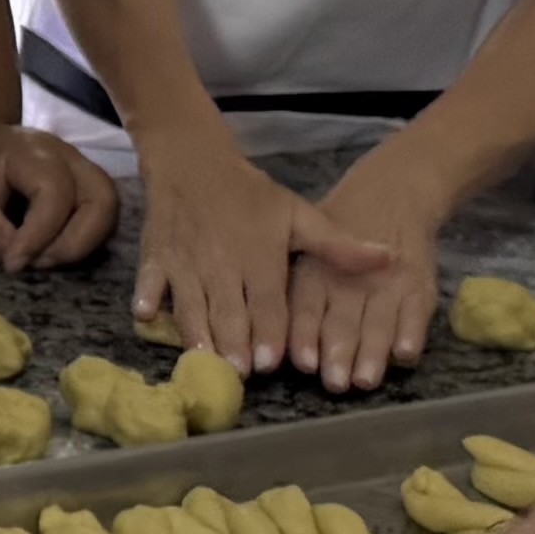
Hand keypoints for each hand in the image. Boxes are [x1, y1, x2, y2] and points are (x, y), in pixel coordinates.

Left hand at [0, 122, 115, 271]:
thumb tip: (15, 260)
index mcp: (30, 150)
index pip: (54, 192)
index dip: (38, 235)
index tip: (13, 263)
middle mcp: (67, 156)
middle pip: (102, 198)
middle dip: (74, 243)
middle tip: (38, 264)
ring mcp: (82, 170)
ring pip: (110, 208)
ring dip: (84, 244)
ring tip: (45, 261)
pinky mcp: (86, 186)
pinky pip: (103, 217)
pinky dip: (85, 241)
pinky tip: (52, 252)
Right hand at [132, 137, 390, 372]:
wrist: (194, 161)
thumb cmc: (251, 195)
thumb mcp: (298, 214)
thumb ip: (340, 246)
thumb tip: (390, 260)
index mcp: (259, 256)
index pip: (266, 301)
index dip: (268, 331)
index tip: (271, 362)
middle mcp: (222, 263)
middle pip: (229, 310)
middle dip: (234, 342)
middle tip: (241, 373)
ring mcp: (185, 262)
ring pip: (191, 304)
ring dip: (197, 333)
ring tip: (205, 362)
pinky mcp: (156, 259)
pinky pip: (150, 281)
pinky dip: (147, 298)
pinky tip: (144, 317)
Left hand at [282, 164, 443, 392]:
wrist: (393, 193)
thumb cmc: (337, 235)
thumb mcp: (307, 248)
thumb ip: (290, 292)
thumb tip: (260, 339)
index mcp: (317, 269)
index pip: (308, 305)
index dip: (306, 334)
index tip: (305, 362)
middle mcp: (350, 278)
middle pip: (344, 319)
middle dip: (339, 351)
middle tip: (335, 382)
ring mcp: (387, 282)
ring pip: (378, 321)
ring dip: (372, 352)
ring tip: (365, 379)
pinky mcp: (418, 286)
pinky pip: (416, 312)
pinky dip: (410, 333)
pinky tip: (404, 354)